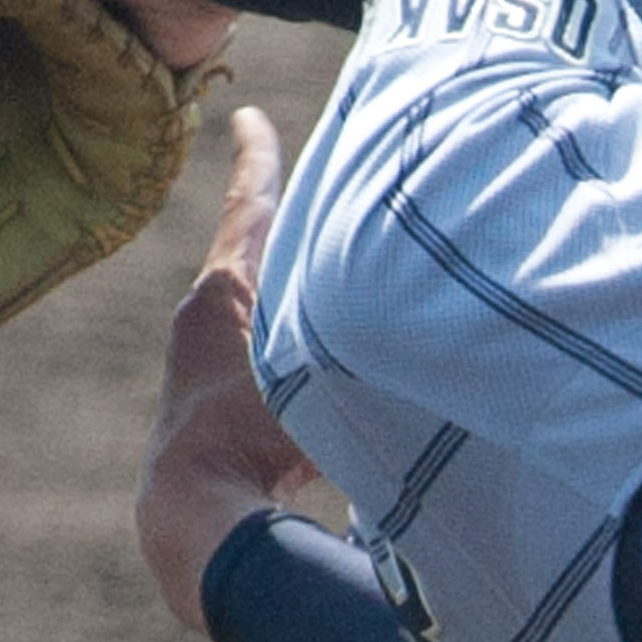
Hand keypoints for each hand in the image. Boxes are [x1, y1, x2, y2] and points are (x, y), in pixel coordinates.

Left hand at [135, 107, 320, 631]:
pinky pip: (260, 364)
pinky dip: (290, 353)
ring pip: (261, 313)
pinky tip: (317, 374)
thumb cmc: (257, 442)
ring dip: (295, 299)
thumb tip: (442, 308)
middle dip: (290, 227)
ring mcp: (201, 374)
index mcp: (221, 295)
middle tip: (314, 190)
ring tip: (330, 282)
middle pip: (258, 254)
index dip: (259, 159)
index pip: (250, 206)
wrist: (199, 523)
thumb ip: (365, 330)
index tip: (248, 118)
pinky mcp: (211, 420)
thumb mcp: (317, 365)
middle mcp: (204, 325)